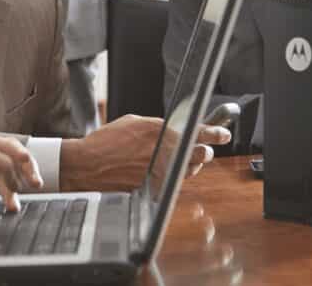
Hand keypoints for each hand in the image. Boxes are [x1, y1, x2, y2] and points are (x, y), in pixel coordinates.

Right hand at [60, 115, 231, 191]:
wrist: (87, 165)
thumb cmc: (106, 142)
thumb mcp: (134, 123)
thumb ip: (158, 127)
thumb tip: (173, 131)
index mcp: (159, 131)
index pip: (197, 132)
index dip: (215, 133)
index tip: (223, 134)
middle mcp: (163, 152)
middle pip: (199, 154)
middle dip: (204, 151)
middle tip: (203, 149)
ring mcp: (160, 172)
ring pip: (187, 170)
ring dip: (188, 165)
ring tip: (175, 159)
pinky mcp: (154, 188)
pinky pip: (172, 183)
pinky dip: (170, 177)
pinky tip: (160, 172)